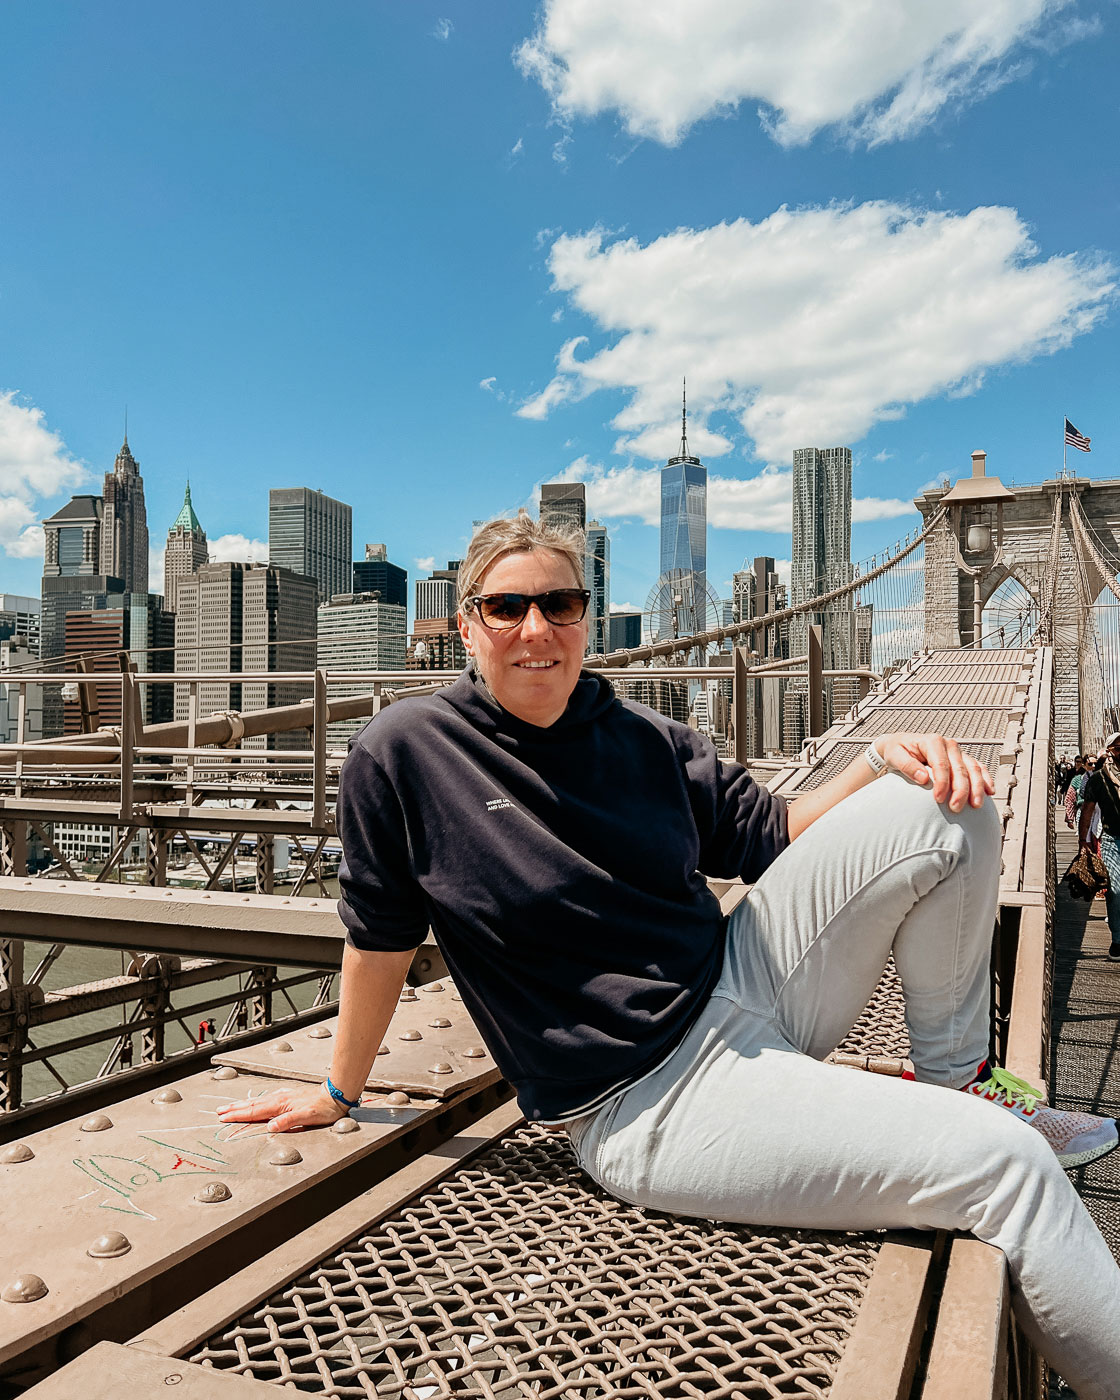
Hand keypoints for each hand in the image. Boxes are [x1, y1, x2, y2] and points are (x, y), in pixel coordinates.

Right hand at [216, 1081, 349, 1132]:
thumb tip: (270, 1127)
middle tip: (218, 1111)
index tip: (223, 1117)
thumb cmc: (324, 1108)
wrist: (335, 1095)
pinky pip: (265, 1101)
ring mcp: (283, 1097)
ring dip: (242, 1105)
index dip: (238, 1115)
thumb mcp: (307, 1117)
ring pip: (257, 1102)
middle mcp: (280, 1099)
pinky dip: (254, 1103)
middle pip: (252, 1105)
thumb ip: (288, 1121)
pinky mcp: (288, 1097)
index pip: (254, 1111)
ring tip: (230, 1107)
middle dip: (234, 1108)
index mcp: (281, 1105)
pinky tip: (254, 1104)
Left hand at [877, 732, 993, 812]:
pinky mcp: (962, 759)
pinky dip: (985, 779)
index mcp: (932, 741)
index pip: (941, 764)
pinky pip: (978, 768)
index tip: (938, 799)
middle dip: (961, 790)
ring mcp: (958, 752)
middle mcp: (948, 745)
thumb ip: (908, 766)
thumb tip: (923, 777)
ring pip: (973, 769)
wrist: (901, 745)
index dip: (942, 783)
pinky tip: (988, 791)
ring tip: (976, 804)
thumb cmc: (897, 750)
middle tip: (956, 808)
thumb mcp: (895, 755)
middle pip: (960, 769)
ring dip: (976, 788)